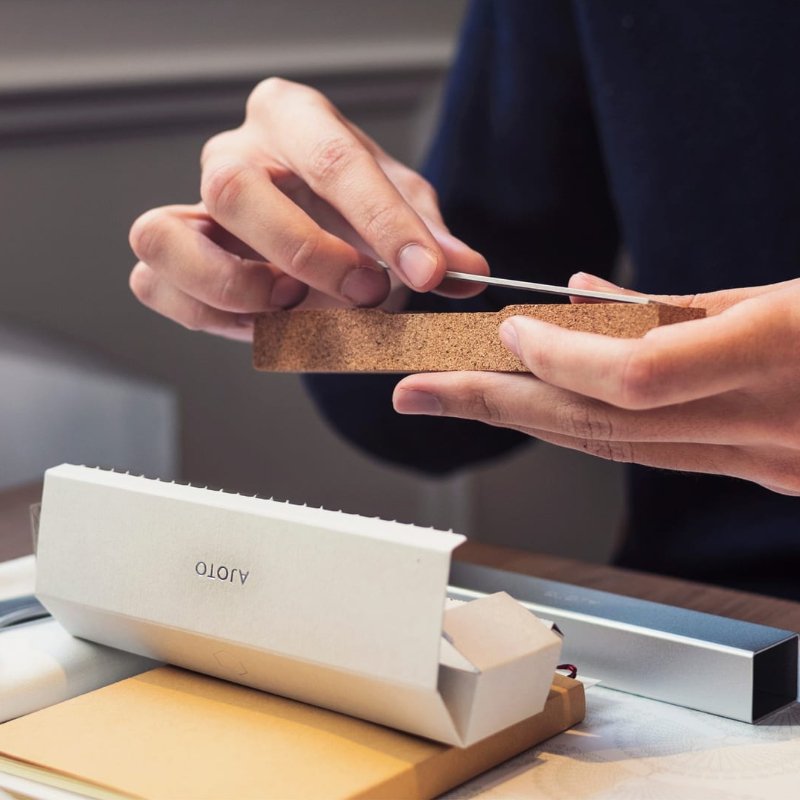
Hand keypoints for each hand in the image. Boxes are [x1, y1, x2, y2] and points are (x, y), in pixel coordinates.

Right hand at [129, 78, 487, 339]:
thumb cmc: (359, 207)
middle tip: (367, 293)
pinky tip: (267, 324)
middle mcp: (233, 152)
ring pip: (164, 237)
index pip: (332, 160)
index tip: (430, 273)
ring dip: (234, 287)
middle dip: (305, 254)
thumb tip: (466, 272)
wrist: (322, 220)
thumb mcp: (405, 210)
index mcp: (294, 118)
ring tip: (295, 306)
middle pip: (232, 189)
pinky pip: (155, 284)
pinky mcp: (173, 253)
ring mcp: (192, 203)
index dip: (385, 224)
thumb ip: (431, 238)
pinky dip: (209, 315)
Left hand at [393, 273, 799, 495]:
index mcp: (777, 353)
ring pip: (611, 449)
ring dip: (524, 424)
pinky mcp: (763, 475)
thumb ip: (681, 304)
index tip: (504, 334)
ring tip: (452, 399)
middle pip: (594, 424)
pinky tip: (535, 410)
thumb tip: (581, 296)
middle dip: (492, 405)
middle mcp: (763, 425)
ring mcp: (763, 462)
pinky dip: (585, 431)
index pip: (633, 376)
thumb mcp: (786, 289)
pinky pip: (648, 455)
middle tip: (415, 390)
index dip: (558, 357)